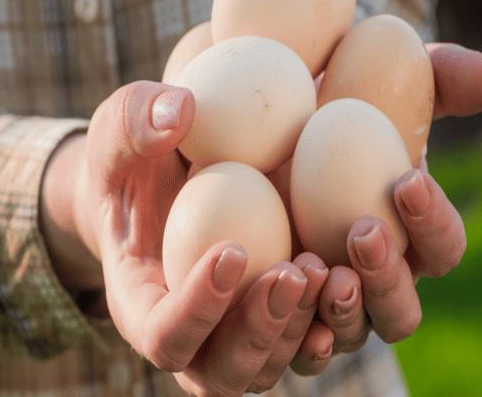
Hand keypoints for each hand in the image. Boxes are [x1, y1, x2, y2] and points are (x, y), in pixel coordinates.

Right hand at [42, 81, 327, 395]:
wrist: (172, 181)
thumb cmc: (139, 160)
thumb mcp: (121, 131)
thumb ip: (135, 121)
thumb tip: (180, 110)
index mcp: (144, 306)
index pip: (164, 337)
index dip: (197, 309)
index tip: (232, 250)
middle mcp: (198, 336)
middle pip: (228, 373)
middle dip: (263, 329)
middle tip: (294, 271)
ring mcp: (246, 330)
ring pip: (280, 365)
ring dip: (308, 324)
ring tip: (330, 267)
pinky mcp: (288, 312)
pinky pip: (320, 336)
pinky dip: (344, 313)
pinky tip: (360, 267)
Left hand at [291, 44, 481, 373]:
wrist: (260, 123)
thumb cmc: (336, 102)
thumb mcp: (385, 79)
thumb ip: (440, 77)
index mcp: (412, 234)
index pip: (444, 246)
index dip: (434, 221)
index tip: (406, 180)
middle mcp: (377, 279)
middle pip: (402, 310)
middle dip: (388, 277)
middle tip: (363, 231)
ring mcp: (330, 304)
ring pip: (354, 334)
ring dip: (343, 309)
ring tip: (316, 266)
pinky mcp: (284, 315)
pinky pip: (295, 346)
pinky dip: (294, 331)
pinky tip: (280, 294)